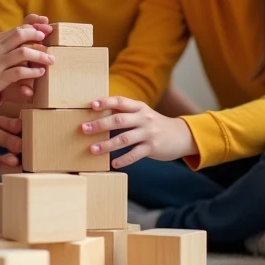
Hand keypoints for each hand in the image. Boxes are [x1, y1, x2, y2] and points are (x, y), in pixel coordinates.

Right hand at [0, 23, 52, 103]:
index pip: (18, 29)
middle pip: (21, 35)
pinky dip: (32, 71)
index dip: (34, 28)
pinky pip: (19, 72)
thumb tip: (19, 44)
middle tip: (50, 41)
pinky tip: (41, 73)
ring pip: (23, 52)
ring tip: (51, 60)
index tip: (47, 30)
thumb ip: (2, 46)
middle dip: (38, 35)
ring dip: (40, 55)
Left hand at [80, 96, 197, 167]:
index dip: (105, 102)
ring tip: (93, 149)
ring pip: (124, 139)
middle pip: (119, 120)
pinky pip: (135, 154)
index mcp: (139, 107)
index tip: (91, 105)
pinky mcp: (152, 148)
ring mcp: (148, 133)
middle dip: (100, 124)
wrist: (181, 135)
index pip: (120, 101)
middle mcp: (144, 118)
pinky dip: (123, 159)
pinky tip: (113, 163)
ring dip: (107, 145)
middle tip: (84, 129)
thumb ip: (124, 112)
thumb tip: (98, 111)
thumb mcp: (142, 113)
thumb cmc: (154, 124)